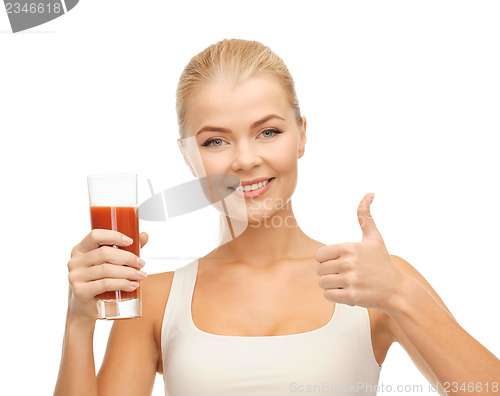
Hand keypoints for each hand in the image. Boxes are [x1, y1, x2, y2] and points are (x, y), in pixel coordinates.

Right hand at [66, 230, 148, 324]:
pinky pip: (104, 284)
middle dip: (127, 258)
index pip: (95, 235)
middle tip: (141, 263)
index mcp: (81, 249)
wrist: (87, 308)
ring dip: (128, 272)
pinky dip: (122, 283)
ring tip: (141, 275)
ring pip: (106, 269)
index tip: (131, 241)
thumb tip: (144, 235)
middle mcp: (75, 261)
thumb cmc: (100, 281)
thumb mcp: (110, 263)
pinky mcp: (80, 291)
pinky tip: (132, 285)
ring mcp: (75, 276)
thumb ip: (125, 249)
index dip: (114, 236)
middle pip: (104, 253)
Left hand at [315, 193, 404, 313]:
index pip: (319, 255)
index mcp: (348, 247)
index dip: (327, 260)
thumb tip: (369, 194)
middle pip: (319, 269)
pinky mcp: (351, 296)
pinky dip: (334, 296)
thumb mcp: (374, 238)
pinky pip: (328, 295)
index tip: (340, 263)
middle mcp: (348, 263)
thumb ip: (365, 216)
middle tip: (345, 275)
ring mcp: (350, 280)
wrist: (398, 291)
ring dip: (331, 285)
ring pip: (322, 283)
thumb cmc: (383, 263)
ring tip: (347, 283)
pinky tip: (347, 292)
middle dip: (329, 273)